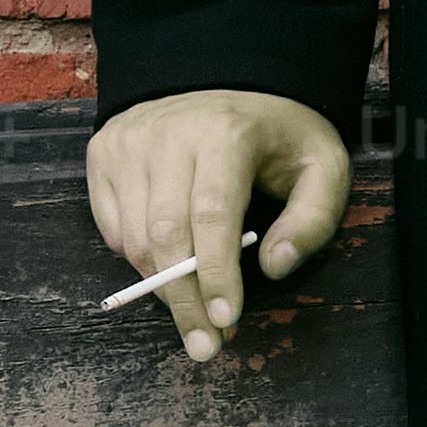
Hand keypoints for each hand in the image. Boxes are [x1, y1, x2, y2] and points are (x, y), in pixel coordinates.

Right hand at [81, 86, 352, 360]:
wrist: (229, 81)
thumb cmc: (279, 137)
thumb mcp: (322, 168)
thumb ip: (312, 220)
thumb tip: (273, 268)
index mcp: (226, 132)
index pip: (213, 215)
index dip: (217, 274)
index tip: (227, 320)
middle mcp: (167, 132)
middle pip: (166, 235)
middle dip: (185, 300)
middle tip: (205, 346)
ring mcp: (129, 141)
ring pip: (132, 238)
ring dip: (162, 287)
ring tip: (195, 312)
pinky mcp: (104, 152)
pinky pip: (111, 227)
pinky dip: (137, 259)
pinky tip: (171, 263)